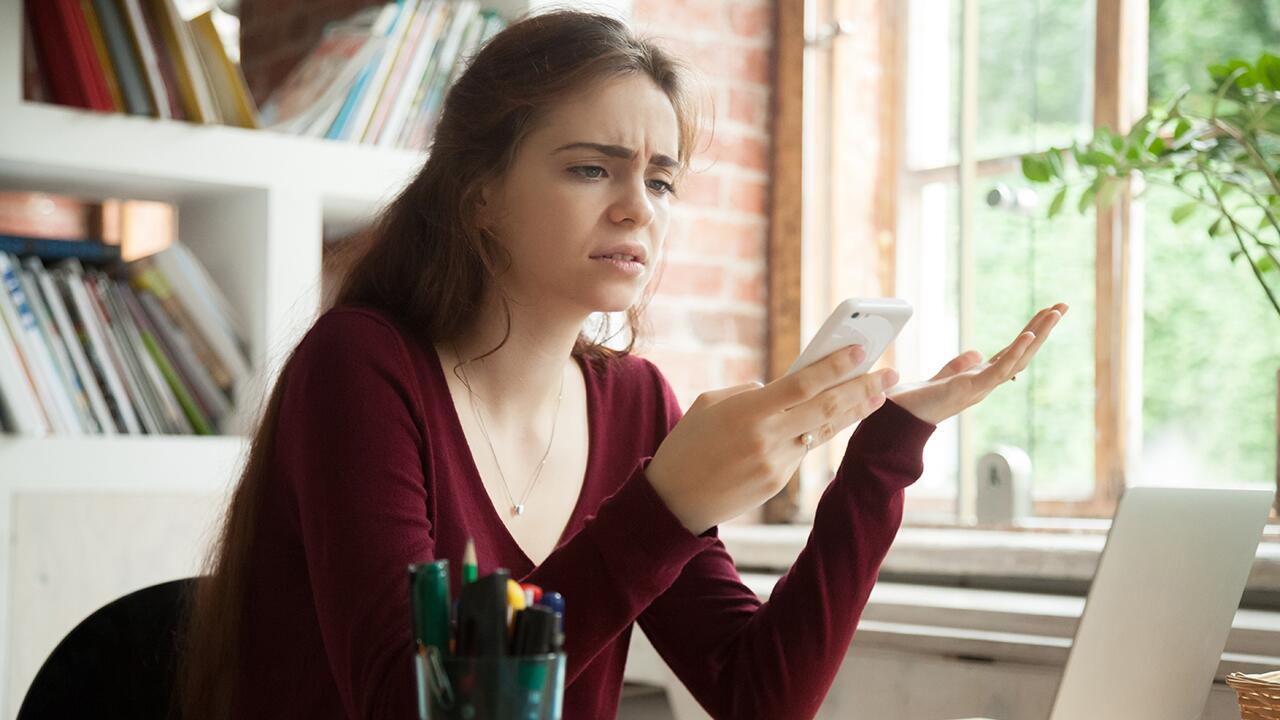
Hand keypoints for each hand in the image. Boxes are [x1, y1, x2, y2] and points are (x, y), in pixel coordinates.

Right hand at [646, 345, 898, 534]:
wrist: (673, 501)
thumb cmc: (687, 444)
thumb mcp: (710, 404)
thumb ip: (749, 392)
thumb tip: (780, 388)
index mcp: (748, 412)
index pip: (803, 383)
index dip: (835, 366)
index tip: (861, 351)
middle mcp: (767, 438)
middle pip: (826, 408)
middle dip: (862, 389)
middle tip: (890, 374)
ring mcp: (776, 463)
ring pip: (822, 431)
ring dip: (853, 412)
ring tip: (878, 395)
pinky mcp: (778, 482)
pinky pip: (802, 450)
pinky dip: (815, 433)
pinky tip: (832, 419)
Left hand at [887, 303, 1067, 424]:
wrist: (897, 419)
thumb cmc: (916, 401)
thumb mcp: (942, 377)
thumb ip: (960, 366)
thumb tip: (977, 354)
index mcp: (980, 378)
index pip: (1012, 351)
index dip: (1030, 333)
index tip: (1046, 312)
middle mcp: (986, 383)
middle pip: (1022, 353)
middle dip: (1043, 329)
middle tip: (1063, 305)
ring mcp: (981, 387)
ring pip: (1018, 359)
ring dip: (1038, 335)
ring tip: (1055, 312)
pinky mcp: (970, 390)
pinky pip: (999, 371)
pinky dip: (1015, 352)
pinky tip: (1029, 334)